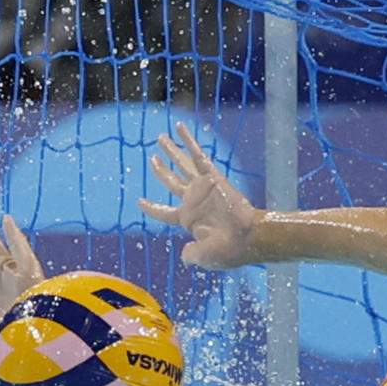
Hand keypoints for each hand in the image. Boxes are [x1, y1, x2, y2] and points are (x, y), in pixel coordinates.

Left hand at [138, 121, 265, 271]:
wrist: (247, 238)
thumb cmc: (226, 251)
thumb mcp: (202, 257)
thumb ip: (190, 255)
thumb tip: (184, 255)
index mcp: (188, 219)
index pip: (164, 212)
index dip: (151, 207)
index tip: (139, 201)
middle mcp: (194, 200)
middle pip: (172, 181)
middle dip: (162, 169)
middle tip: (153, 157)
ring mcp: (202, 187)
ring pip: (182, 164)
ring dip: (171, 151)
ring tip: (161, 137)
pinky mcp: (213, 177)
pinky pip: (198, 156)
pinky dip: (188, 142)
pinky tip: (179, 128)